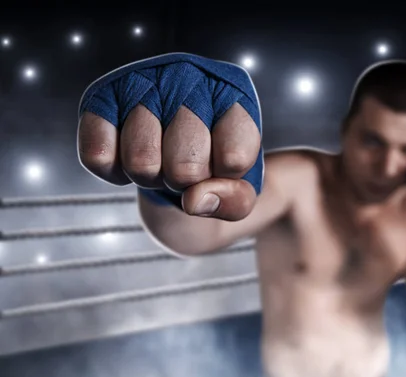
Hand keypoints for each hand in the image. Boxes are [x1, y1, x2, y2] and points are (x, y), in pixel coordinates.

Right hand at [77, 53, 262, 220]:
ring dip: (151, 177)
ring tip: (160, 157)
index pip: (232, 160)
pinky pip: (98, 157)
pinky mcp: (101, 97)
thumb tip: (194, 200)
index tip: (223, 165)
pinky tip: (129, 154)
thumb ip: (235, 201)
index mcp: (235, 96)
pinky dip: (115, 172)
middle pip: (185, 168)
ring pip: (142, 163)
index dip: (224, 180)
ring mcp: (143, 82)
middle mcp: (190, 78)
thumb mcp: (240, 186)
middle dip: (185, 183)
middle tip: (186, 164)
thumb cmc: (212, 160)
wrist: (174, 142)